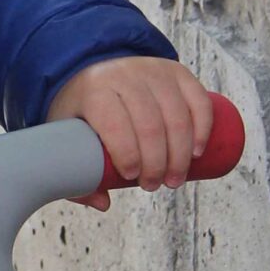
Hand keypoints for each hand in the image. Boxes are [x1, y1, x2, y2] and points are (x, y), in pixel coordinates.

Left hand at [47, 57, 215, 209]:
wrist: (97, 67)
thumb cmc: (83, 107)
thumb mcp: (67, 132)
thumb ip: (76, 171)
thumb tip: (104, 204)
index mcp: (95, 89)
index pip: (115, 124)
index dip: (128, 154)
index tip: (132, 176)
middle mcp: (126, 75)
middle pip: (150, 125)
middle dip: (157, 163)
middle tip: (154, 185)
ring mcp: (155, 71)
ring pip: (176, 115)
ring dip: (180, 154)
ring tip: (175, 179)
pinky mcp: (177, 71)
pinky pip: (198, 100)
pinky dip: (202, 128)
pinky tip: (197, 152)